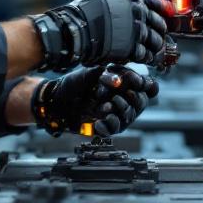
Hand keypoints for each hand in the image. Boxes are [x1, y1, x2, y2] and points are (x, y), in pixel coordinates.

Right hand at [29, 0, 169, 71]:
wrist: (75, 32)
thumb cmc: (84, 14)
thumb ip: (121, 0)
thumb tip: (131, 1)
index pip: (157, 2)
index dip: (165, 9)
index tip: (170, 13)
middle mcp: (139, 13)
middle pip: (160, 24)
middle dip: (159, 32)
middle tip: (158, 38)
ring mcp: (137, 31)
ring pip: (156, 41)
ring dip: (155, 48)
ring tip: (152, 52)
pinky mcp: (133, 49)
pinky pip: (147, 55)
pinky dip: (148, 59)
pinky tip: (145, 59)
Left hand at [31, 64, 160, 136]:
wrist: (56, 101)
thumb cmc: (72, 84)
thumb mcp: (88, 73)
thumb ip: (103, 74)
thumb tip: (116, 79)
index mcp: (123, 83)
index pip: (147, 85)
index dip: (146, 85)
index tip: (135, 82)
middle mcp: (122, 98)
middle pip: (141, 102)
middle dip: (133, 99)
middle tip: (118, 96)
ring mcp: (115, 113)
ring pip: (130, 116)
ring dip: (120, 111)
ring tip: (104, 106)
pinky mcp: (106, 126)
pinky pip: (115, 128)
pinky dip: (109, 125)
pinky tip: (98, 121)